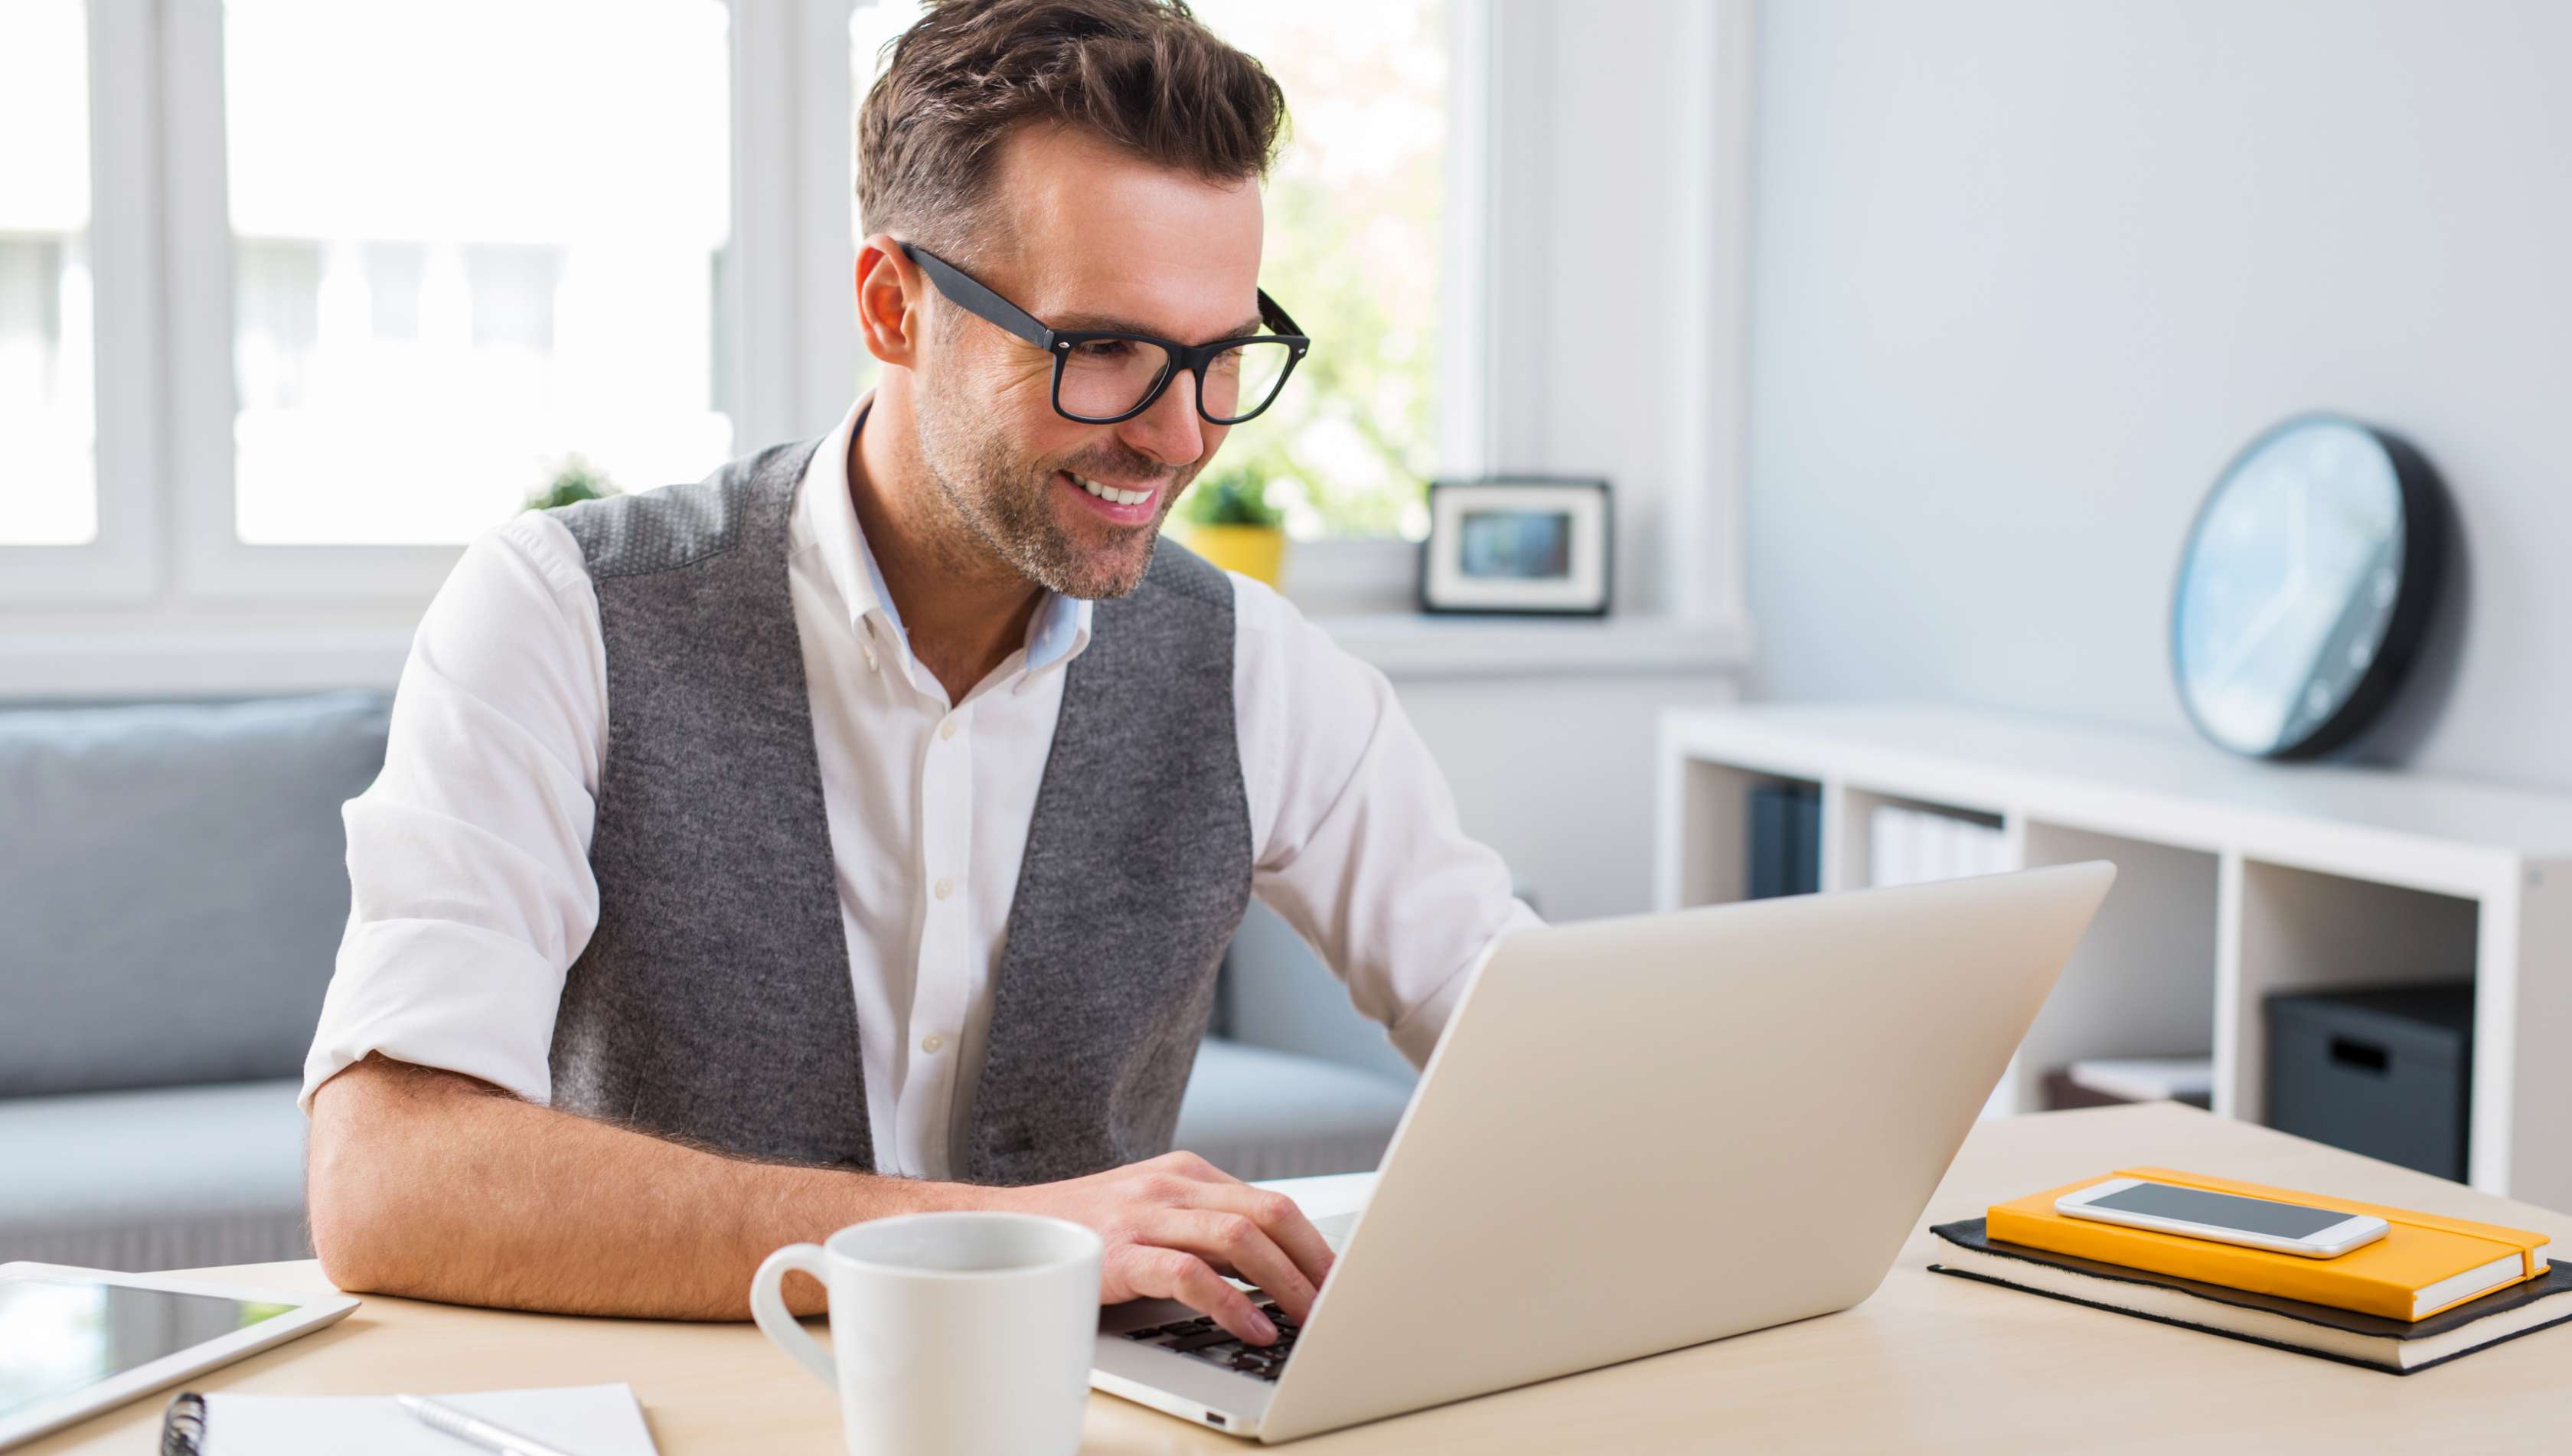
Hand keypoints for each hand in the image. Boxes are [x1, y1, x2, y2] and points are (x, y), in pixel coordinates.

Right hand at [985, 1150, 1333, 1345]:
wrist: (1003, 1228)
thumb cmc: (1085, 1230)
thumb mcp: (1154, 1215)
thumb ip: (1206, 1232)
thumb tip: (1274, 1273)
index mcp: (1189, 1173)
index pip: (1274, 1203)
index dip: (1317, 1245)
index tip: (1343, 1282)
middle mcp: (1173, 1184)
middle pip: (1271, 1213)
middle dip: (1315, 1263)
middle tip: (1341, 1304)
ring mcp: (1145, 1215)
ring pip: (1240, 1238)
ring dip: (1286, 1283)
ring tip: (1308, 1320)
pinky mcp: (1120, 1252)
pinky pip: (1189, 1274)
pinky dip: (1231, 1305)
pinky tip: (1251, 1329)